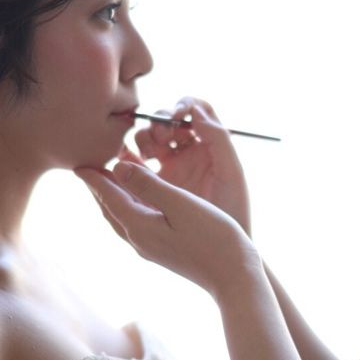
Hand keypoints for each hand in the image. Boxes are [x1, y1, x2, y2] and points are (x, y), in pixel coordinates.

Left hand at [77, 161, 259, 298]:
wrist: (234, 277)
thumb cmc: (213, 238)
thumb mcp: (180, 204)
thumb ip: (148, 185)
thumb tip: (117, 168)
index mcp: (139, 226)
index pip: (108, 197)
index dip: (94, 178)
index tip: (79, 163)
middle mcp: (139, 239)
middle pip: (110, 209)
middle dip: (99, 188)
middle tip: (90, 168)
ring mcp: (151, 248)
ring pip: (122, 218)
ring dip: (113, 199)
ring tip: (110, 181)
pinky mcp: (163, 251)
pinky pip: (136, 225)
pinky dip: (130, 208)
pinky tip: (140, 203)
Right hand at [129, 98, 251, 234]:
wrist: (224, 254)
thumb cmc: (234, 212)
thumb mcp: (231, 174)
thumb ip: (217, 138)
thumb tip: (194, 109)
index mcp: (210, 145)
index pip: (193, 110)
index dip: (182, 106)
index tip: (177, 115)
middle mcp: (189, 152)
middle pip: (166, 122)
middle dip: (159, 122)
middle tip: (161, 139)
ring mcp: (170, 168)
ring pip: (150, 140)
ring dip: (144, 139)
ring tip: (146, 152)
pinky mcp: (154, 187)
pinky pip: (136, 167)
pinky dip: (127, 161)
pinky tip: (124, 164)